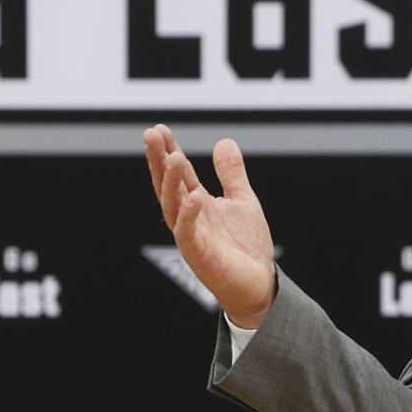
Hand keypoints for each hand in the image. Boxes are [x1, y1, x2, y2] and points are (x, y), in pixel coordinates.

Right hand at [142, 124, 277, 327]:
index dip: (168, 152)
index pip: (179, 174)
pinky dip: (190, 215)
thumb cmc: (247, 246)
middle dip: (159, 160)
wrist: (259, 283)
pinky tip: (194, 196)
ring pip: (173, 206)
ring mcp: (190, 236)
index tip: (159, 129)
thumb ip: (231, 174)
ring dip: (172, 182)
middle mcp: (188, 217)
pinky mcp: (198, 255)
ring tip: (174, 156)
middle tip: (151, 134)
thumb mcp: (243, 201)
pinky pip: (188, 233)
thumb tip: (224, 141)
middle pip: (168, 185)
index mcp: (197, 204)